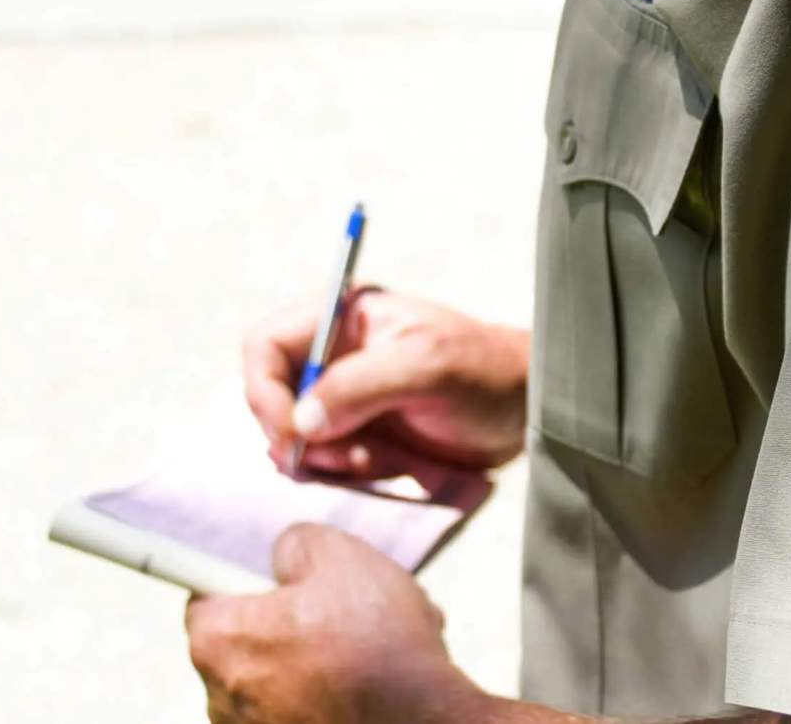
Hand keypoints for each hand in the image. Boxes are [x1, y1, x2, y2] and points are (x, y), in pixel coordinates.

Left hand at [185, 524, 487, 723]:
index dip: (247, 580)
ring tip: (373, 646)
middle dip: (291, 622)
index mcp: (218, 639)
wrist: (420, 719)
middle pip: (247, 640)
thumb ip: (294, 543)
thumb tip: (283, 558)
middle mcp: (221, 696)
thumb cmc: (373, 639)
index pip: (206, 596)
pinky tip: (376, 680)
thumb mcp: (337, 554)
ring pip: (280, 678)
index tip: (283, 581)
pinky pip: (303, 709)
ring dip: (316, 660)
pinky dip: (333, 694)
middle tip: (341, 610)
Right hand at [244, 288, 528, 475]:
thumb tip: (300, 422)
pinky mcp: (359, 434)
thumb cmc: (485, 372)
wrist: (526, 410)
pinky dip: (344, 473)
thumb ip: (360, 386)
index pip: (264, 345)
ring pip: (294, 437)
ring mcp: (344, 397)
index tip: (294, 432)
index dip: (266, 391)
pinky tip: (384, 465)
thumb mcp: (427, 368)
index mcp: (341, 317)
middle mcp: (333, 355)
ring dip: (324, 459)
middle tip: (344, 454)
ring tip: (373, 458)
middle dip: (297, 435)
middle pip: (270, 397)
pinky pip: (324, 462)